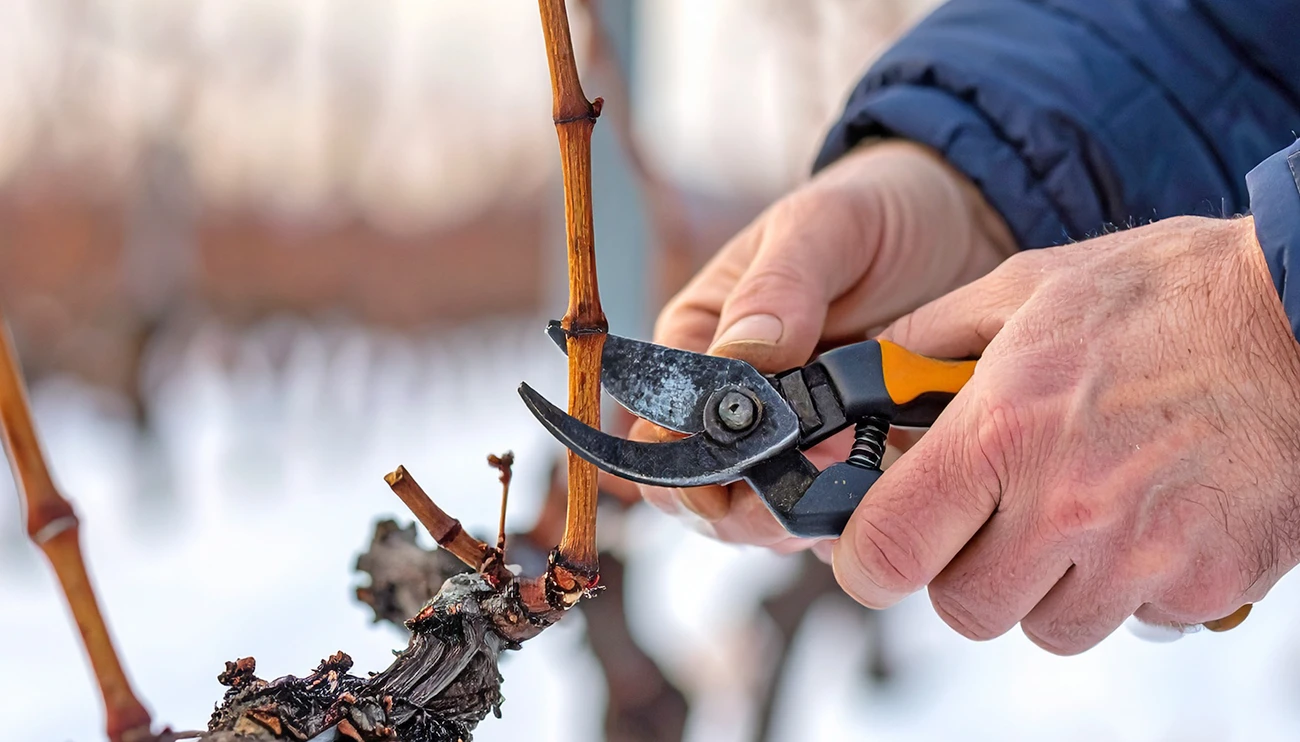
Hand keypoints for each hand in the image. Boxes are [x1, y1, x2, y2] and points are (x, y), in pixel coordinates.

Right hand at [636, 139, 1015, 550]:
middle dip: (741, 506)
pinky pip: (825, 512)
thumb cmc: (878, 212)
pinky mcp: (844, 458)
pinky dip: (844, 515)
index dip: (684, 462)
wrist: (962, 226)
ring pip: (757, 517)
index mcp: (700, 338)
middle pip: (699, 489)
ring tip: (851, 474)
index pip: (658, 422)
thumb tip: (744, 352)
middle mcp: (731, 398)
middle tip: (805, 482)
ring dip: (794, 515)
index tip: (739, 467)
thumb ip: (781, 287)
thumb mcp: (825, 227)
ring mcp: (787, 436)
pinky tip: (880, 489)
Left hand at [834, 215, 1299, 652]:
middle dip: (961, 569)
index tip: (873, 548)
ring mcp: (1141, 556)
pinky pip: (1131, 618)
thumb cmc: (1173, 293)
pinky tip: (1143, 514)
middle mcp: (1067, 505)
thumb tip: (873, 375)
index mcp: (1004, 430)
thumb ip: (930, 339)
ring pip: (1047, 624)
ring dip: (1045, 582)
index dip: (865, 559)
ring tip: (1078, 505)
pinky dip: (1124, 583)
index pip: (889, 549)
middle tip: (990, 515)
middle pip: (963, 608)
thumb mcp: (1026, 288)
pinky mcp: (1206, 584)